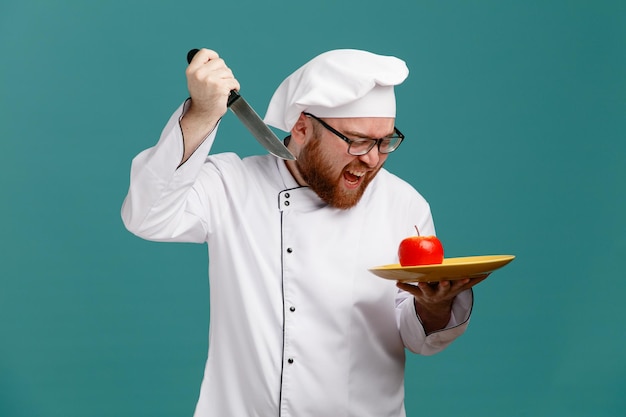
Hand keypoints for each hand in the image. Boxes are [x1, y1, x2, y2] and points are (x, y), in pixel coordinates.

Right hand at [180, 49, 240, 163]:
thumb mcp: (195, 80)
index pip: (204, 53)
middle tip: (221, 81)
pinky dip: (235, 86)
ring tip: (224, 88)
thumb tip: (214, 60)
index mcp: (192, 70)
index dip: (213, 56)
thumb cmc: (202, 97)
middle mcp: (200, 73)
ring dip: (229, 80)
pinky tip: (230, 91)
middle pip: (220, 62)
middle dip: (224, 71)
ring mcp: (210, 80)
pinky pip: (233, 81)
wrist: (203, 114)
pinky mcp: (220, 86)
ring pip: (228, 72)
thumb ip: (202, 69)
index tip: (216, 62)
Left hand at [397, 274, 488, 333]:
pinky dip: (404, 286)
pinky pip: (410, 290)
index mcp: (451, 290)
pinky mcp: (417, 294)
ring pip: (426, 290)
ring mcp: (428, 294)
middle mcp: (440, 293)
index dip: (461, 282)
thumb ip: (473, 280)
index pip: (458, 286)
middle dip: (444, 285)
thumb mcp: (459, 287)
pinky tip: (397, 282)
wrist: (434, 308)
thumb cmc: (448, 291)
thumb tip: (488, 273)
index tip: (465, 276)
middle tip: (444, 280)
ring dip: (423, 286)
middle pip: (443, 289)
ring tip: (420, 281)